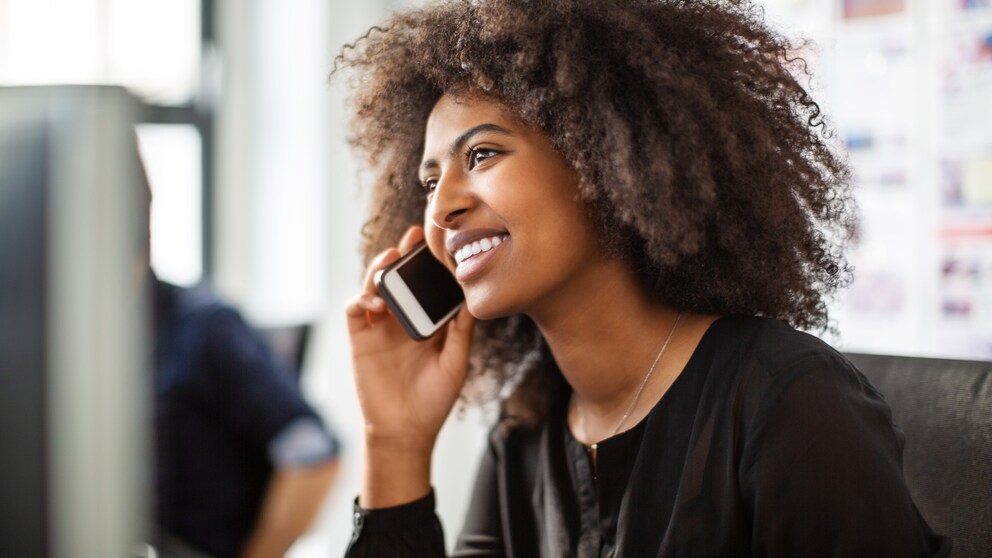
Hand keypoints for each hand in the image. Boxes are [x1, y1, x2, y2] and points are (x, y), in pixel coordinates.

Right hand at [345, 226, 474, 505]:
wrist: (405, 431)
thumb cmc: (434, 399)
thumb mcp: (456, 363)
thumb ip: (461, 332)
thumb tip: (471, 301)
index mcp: (426, 320)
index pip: (426, 283)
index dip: (429, 262)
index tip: (440, 242)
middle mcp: (402, 318)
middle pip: (398, 277)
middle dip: (403, 254)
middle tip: (413, 237)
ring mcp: (379, 326)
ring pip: (374, 286)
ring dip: (380, 269)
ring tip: (391, 259)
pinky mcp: (360, 338)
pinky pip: (355, 309)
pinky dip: (362, 298)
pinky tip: (376, 302)